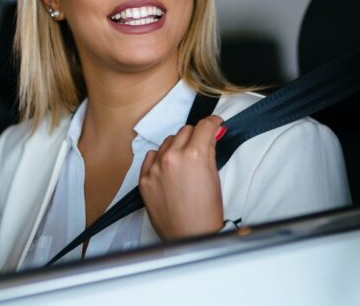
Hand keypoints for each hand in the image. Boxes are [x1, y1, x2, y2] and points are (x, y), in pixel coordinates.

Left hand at [139, 115, 224, 238]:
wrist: (189, 236)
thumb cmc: (206, 212)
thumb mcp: (214, 176)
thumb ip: (209, 151)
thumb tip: (210, 134)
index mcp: (194, 155)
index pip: (204, 126)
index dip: (213, 123)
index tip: (215, 124)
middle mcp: (172, 157)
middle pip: (185, 130)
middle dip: (196, 135)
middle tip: (202, 144)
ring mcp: (155, 168)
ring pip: (168, 140)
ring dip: (177, 145)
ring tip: (185, 160)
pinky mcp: (144, 179)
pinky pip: (152, 156)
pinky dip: (160, 157)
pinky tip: (168, 166)